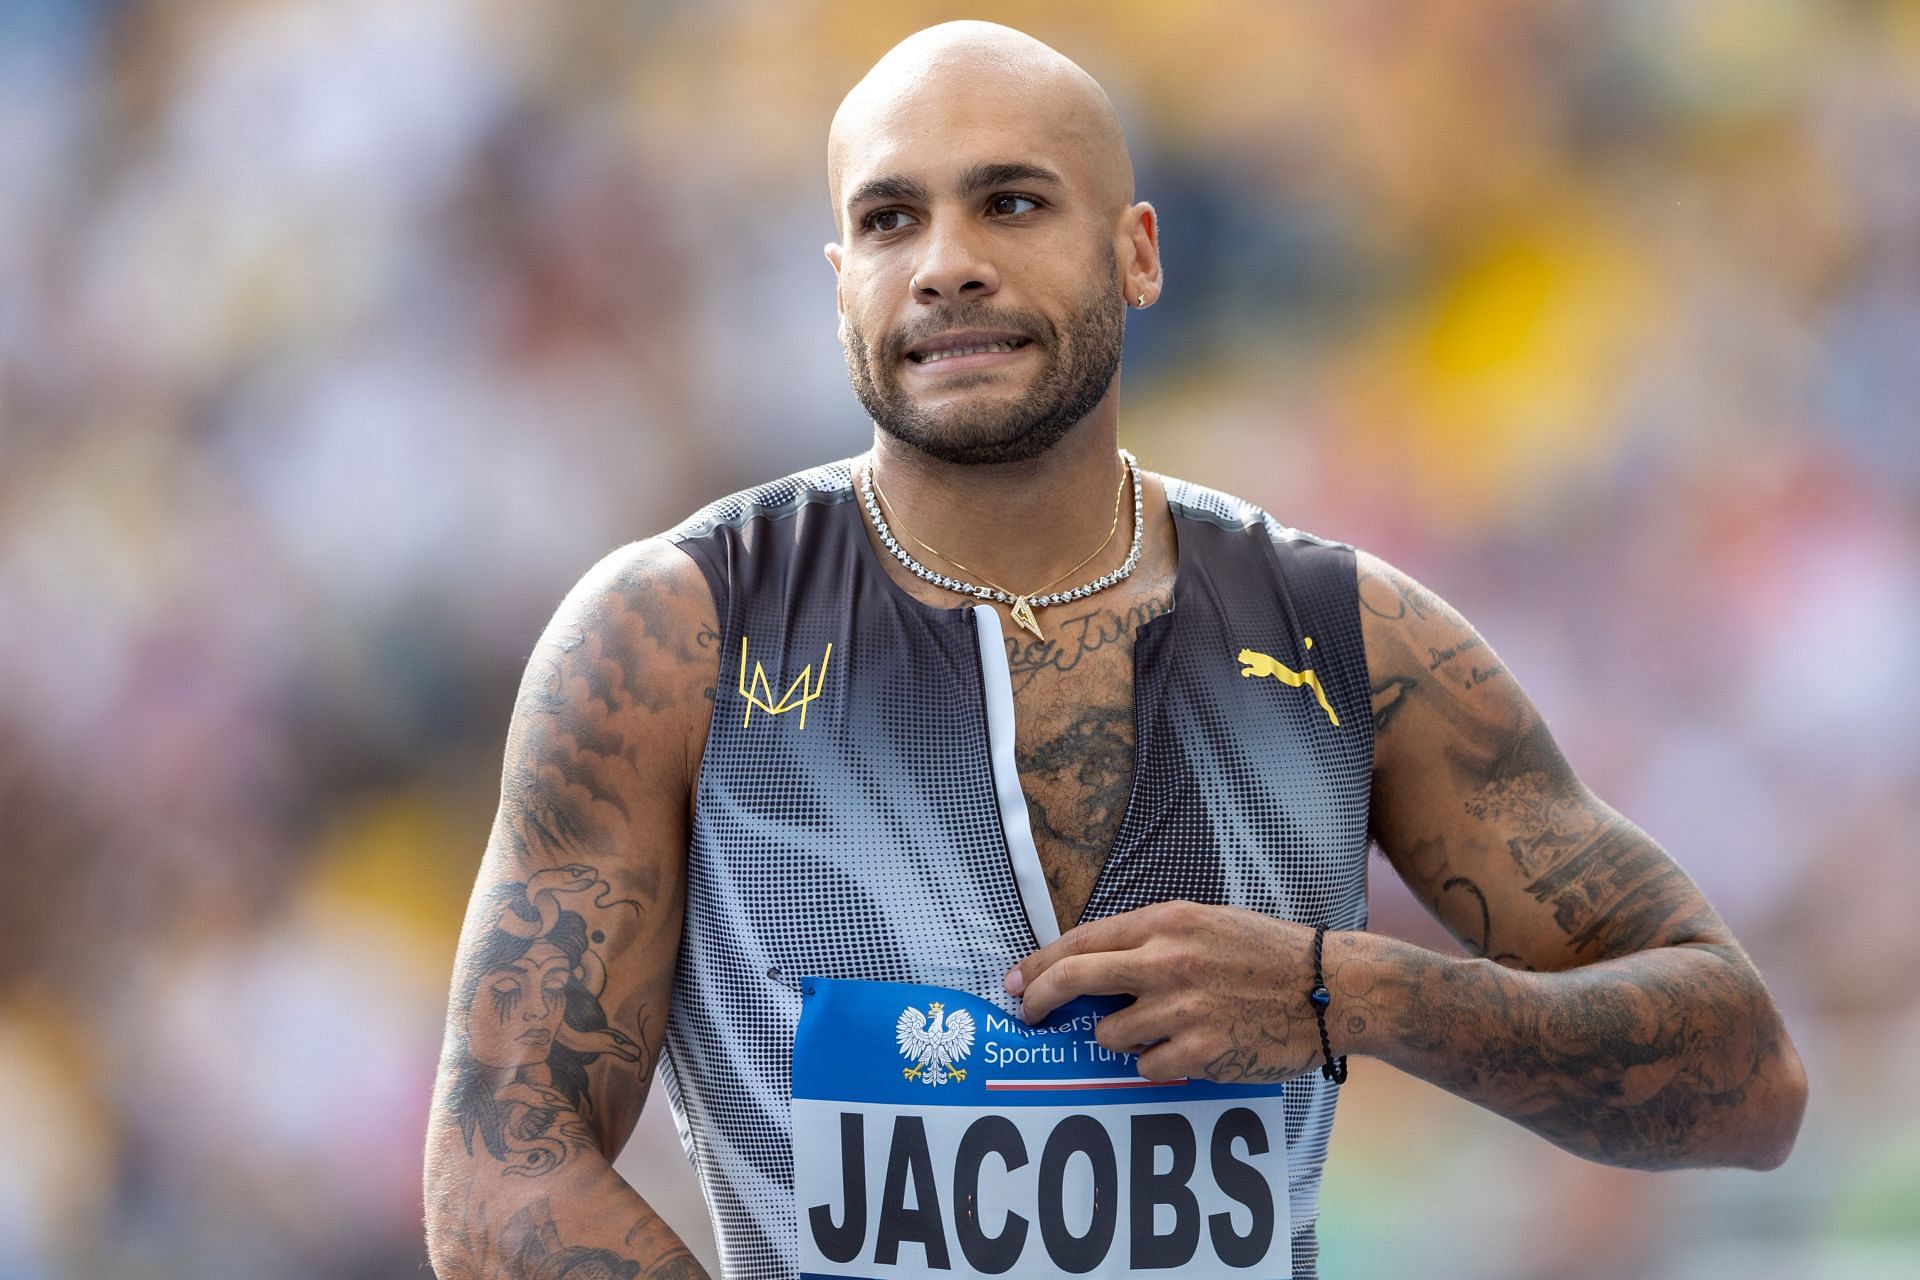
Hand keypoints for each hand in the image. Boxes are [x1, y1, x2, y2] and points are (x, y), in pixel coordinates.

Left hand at [1004, 900, 1325, 1083]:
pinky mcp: (1200, 1051)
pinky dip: (1157, 1063)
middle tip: (1028, 1015)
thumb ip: (1150, 941)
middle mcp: (1166, 961)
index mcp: (1165, 922)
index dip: (1039, 964)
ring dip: (1121, 1037)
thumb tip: (1091, 967)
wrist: (1330, 986)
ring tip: (1160, 1028)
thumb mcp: (1205, 923)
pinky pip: (1146, 1067)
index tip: (1017, 981)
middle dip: (1039, 1000)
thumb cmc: (1267, 953)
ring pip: (1109, 1034)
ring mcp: (1181, 1008)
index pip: (1081, 941)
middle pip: (1074, 980)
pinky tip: (1190, 1048)